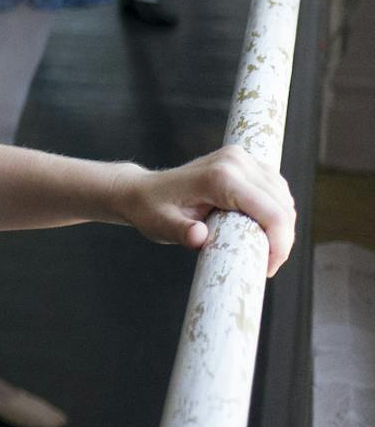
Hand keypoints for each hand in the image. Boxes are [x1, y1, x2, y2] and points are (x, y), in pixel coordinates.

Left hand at [116, 146, 295, 276]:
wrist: (143, 190)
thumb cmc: (152, 210)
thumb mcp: (162, 226)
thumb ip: (181, 232)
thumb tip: (199, 236)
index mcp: (219, 177)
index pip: (272, 213)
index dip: (280, 245)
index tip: (268, 269)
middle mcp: (234, 161)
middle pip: (283, 207)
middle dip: (283, 240)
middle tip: (266, 265)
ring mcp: (240, 157)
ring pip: (283, 197)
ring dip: (282, 226)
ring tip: (264, 249)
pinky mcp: (243, 160)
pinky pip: (276, 188)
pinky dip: (277, 210)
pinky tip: (264, 228)